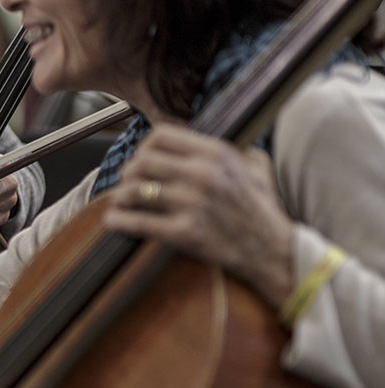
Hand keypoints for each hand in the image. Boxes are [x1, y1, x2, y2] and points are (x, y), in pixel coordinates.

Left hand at [101, 123, 293, 307]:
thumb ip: (226, 148)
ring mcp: (193, 204)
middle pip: (142, 162)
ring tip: (120, 200)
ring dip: (121, 196)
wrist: (273, 251)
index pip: (160, 136)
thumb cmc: (262, 209)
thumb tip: (195, 139)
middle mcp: (203, 174)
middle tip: (126, 181)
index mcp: (216, 153)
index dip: (143, 147)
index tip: (141, 158)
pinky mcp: (186, 232)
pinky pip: (140, 222)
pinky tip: (114, 220)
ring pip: (136, 190)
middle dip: (127, 172)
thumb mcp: (253, 165)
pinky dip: (120, 221)